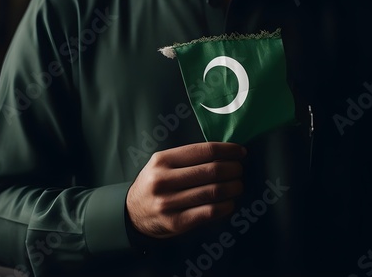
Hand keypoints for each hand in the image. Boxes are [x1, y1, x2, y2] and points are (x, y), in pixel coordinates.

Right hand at [126, 142, 245, 238]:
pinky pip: (209, 212)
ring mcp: (169, 202)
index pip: (204, 151)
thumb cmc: (154, 183)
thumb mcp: (162, 164)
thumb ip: (188, 158)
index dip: (227, 150)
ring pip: (213, 192)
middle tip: (239, 170)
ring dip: (233, 188)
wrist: (131, 213)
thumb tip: (225, 153)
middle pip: (211, 171)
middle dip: (233, 169)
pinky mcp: (176, 222)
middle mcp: (164, 180)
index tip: (240, 152)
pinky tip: (229, 203)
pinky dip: (225, 206)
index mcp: (162, 160)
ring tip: (238, 185)